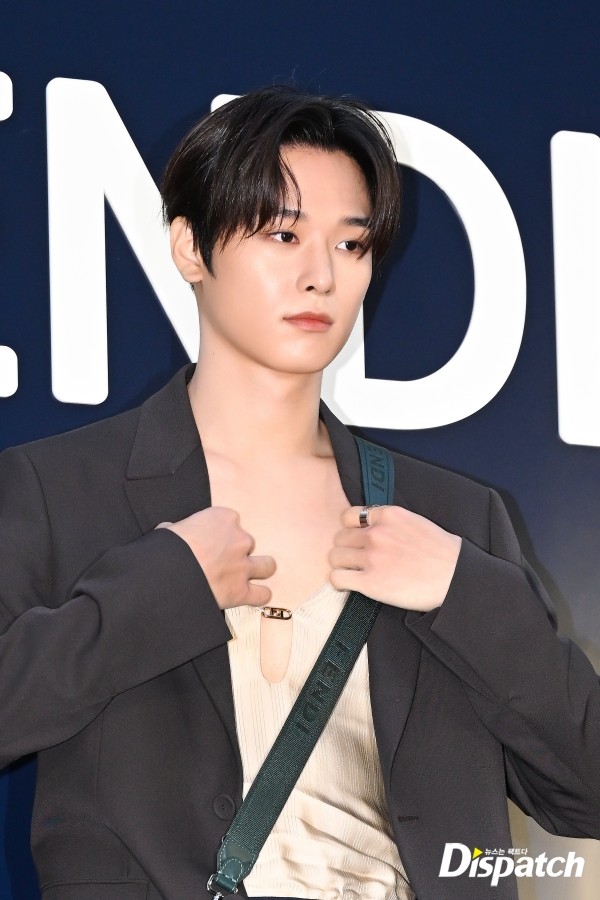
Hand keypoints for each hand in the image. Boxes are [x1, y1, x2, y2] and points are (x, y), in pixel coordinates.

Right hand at [158, 508, 275, 609]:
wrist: (167, 574)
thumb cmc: (166, 549)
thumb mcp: (171, 530)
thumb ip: (180, 529)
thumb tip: (172, 531)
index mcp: (223, 518)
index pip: (231, 522)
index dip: (221, 534)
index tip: (211, 542)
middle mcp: (239, 539)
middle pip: (248, 543)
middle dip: (237, 552)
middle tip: (221, 561)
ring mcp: (243, 566)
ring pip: (267, 566)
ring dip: (259, 570)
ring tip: (246, 576)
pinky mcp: (241, 591)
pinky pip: (262, 594)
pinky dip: (258, 596)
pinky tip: (251, 596)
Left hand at [328, 505, 461, 611]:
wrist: (456, 578)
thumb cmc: (443, 553)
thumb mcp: (417, 522)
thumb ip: (392, 522)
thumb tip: (375, 527)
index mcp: (389, 515)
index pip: (350, 516)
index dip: (351, 529)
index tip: (357, 538)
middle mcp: (377, 533)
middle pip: (340, 537)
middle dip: (345, 548)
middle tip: (355, 559)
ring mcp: (372, 557)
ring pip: (335, 556)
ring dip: (341, 565)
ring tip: (351, 572)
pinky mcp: (370, 582)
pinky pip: (337, 578)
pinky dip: (339, 582)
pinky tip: (349, 585)